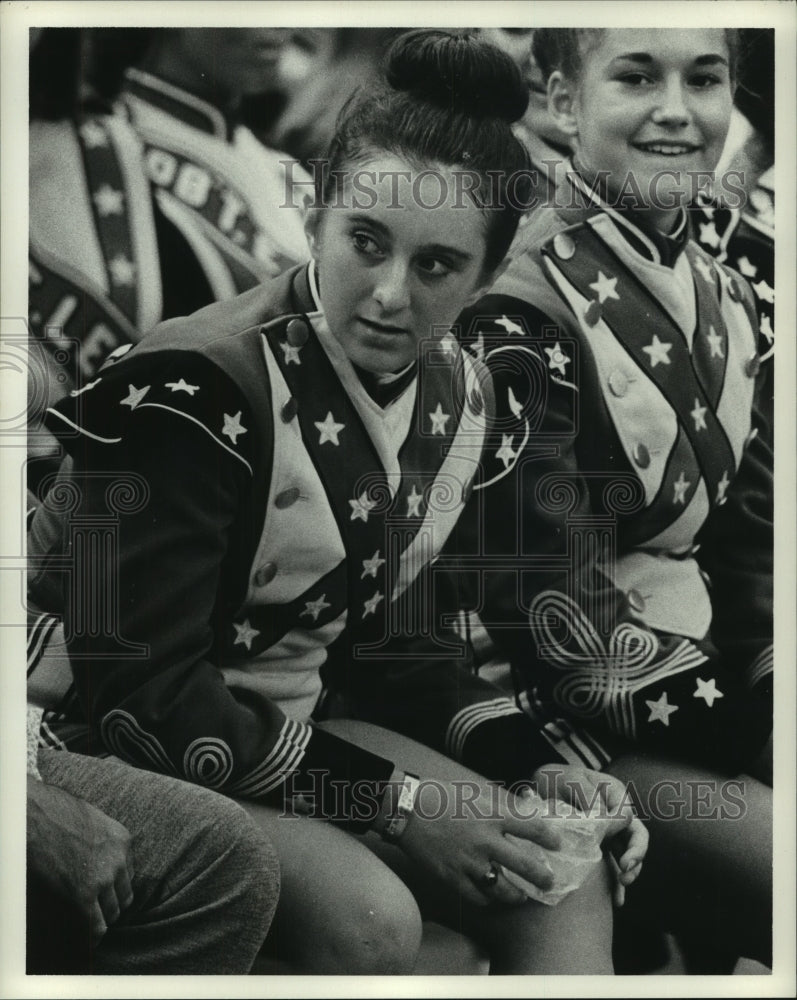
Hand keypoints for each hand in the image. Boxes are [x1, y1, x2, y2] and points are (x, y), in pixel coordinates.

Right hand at [27, 775, 134, 939]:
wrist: (37, 815)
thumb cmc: (59, 813)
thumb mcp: (94, 822)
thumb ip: (104, 842)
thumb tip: (97, 857)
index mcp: (123, 841)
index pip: (128, 874)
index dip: (115, 887)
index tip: (105, 894)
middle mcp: (118, 861)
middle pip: (124, 896)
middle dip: (111, 905)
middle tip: (96, 912)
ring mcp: (102, 879)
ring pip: (112, 913)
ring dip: (101, 919)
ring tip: (87, 925)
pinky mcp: (82, 895)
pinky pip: (95, 926)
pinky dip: (92, 936)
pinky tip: (86, 941)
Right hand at [396, 774, 561, 907]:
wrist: (408, 810)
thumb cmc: (442, 797)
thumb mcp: (475, 793)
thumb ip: (501, 806)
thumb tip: (526, 813)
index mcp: (493, 815)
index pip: (533, 828)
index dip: (550, 838)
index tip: (557, 844)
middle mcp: (486, 841)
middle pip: (526, 866)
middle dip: (543, 877)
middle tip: (549, 881)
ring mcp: (470, 863)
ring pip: (504, 889)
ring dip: (517, 894)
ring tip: (521, 895)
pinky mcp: (453, 878)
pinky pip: (479, 897)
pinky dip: (488, 899)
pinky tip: (491, 896)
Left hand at [531, 764, 647, 906]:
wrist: (540, 788)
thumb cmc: (556, 780)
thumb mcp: (570, 780)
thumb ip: (588, 794)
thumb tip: (604, 817)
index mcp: (614, 793)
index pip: (628, 815)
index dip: (626, 831)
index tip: (615, 845)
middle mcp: (616, 814)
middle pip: (636, 836)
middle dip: (636, 855)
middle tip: (626, 870)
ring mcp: (610, 833)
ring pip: (628, 853)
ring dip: (631, 870)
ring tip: (623, 882)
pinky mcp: (600, 848)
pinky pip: (613, 866)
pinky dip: (617, 883)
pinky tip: (617, 901)